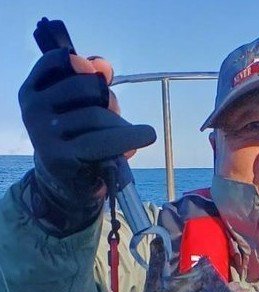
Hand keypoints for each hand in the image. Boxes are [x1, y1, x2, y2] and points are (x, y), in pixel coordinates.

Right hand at [18, 48, 155, 211]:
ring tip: (131, 135)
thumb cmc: (78, 138)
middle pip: (85, 88)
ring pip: (97, 115)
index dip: (83, 65)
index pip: (57, 62)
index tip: (103, 73)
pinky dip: (129, 137)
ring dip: (122, 125)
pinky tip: (146, 135)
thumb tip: (103, 65)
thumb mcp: (80, 108)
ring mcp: (42, 134)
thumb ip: (90, 81)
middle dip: (109, 99)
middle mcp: (32, 109)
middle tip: (117, 115)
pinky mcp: (60, 157)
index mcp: (32, 91)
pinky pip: (102, 141)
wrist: (66, 183)